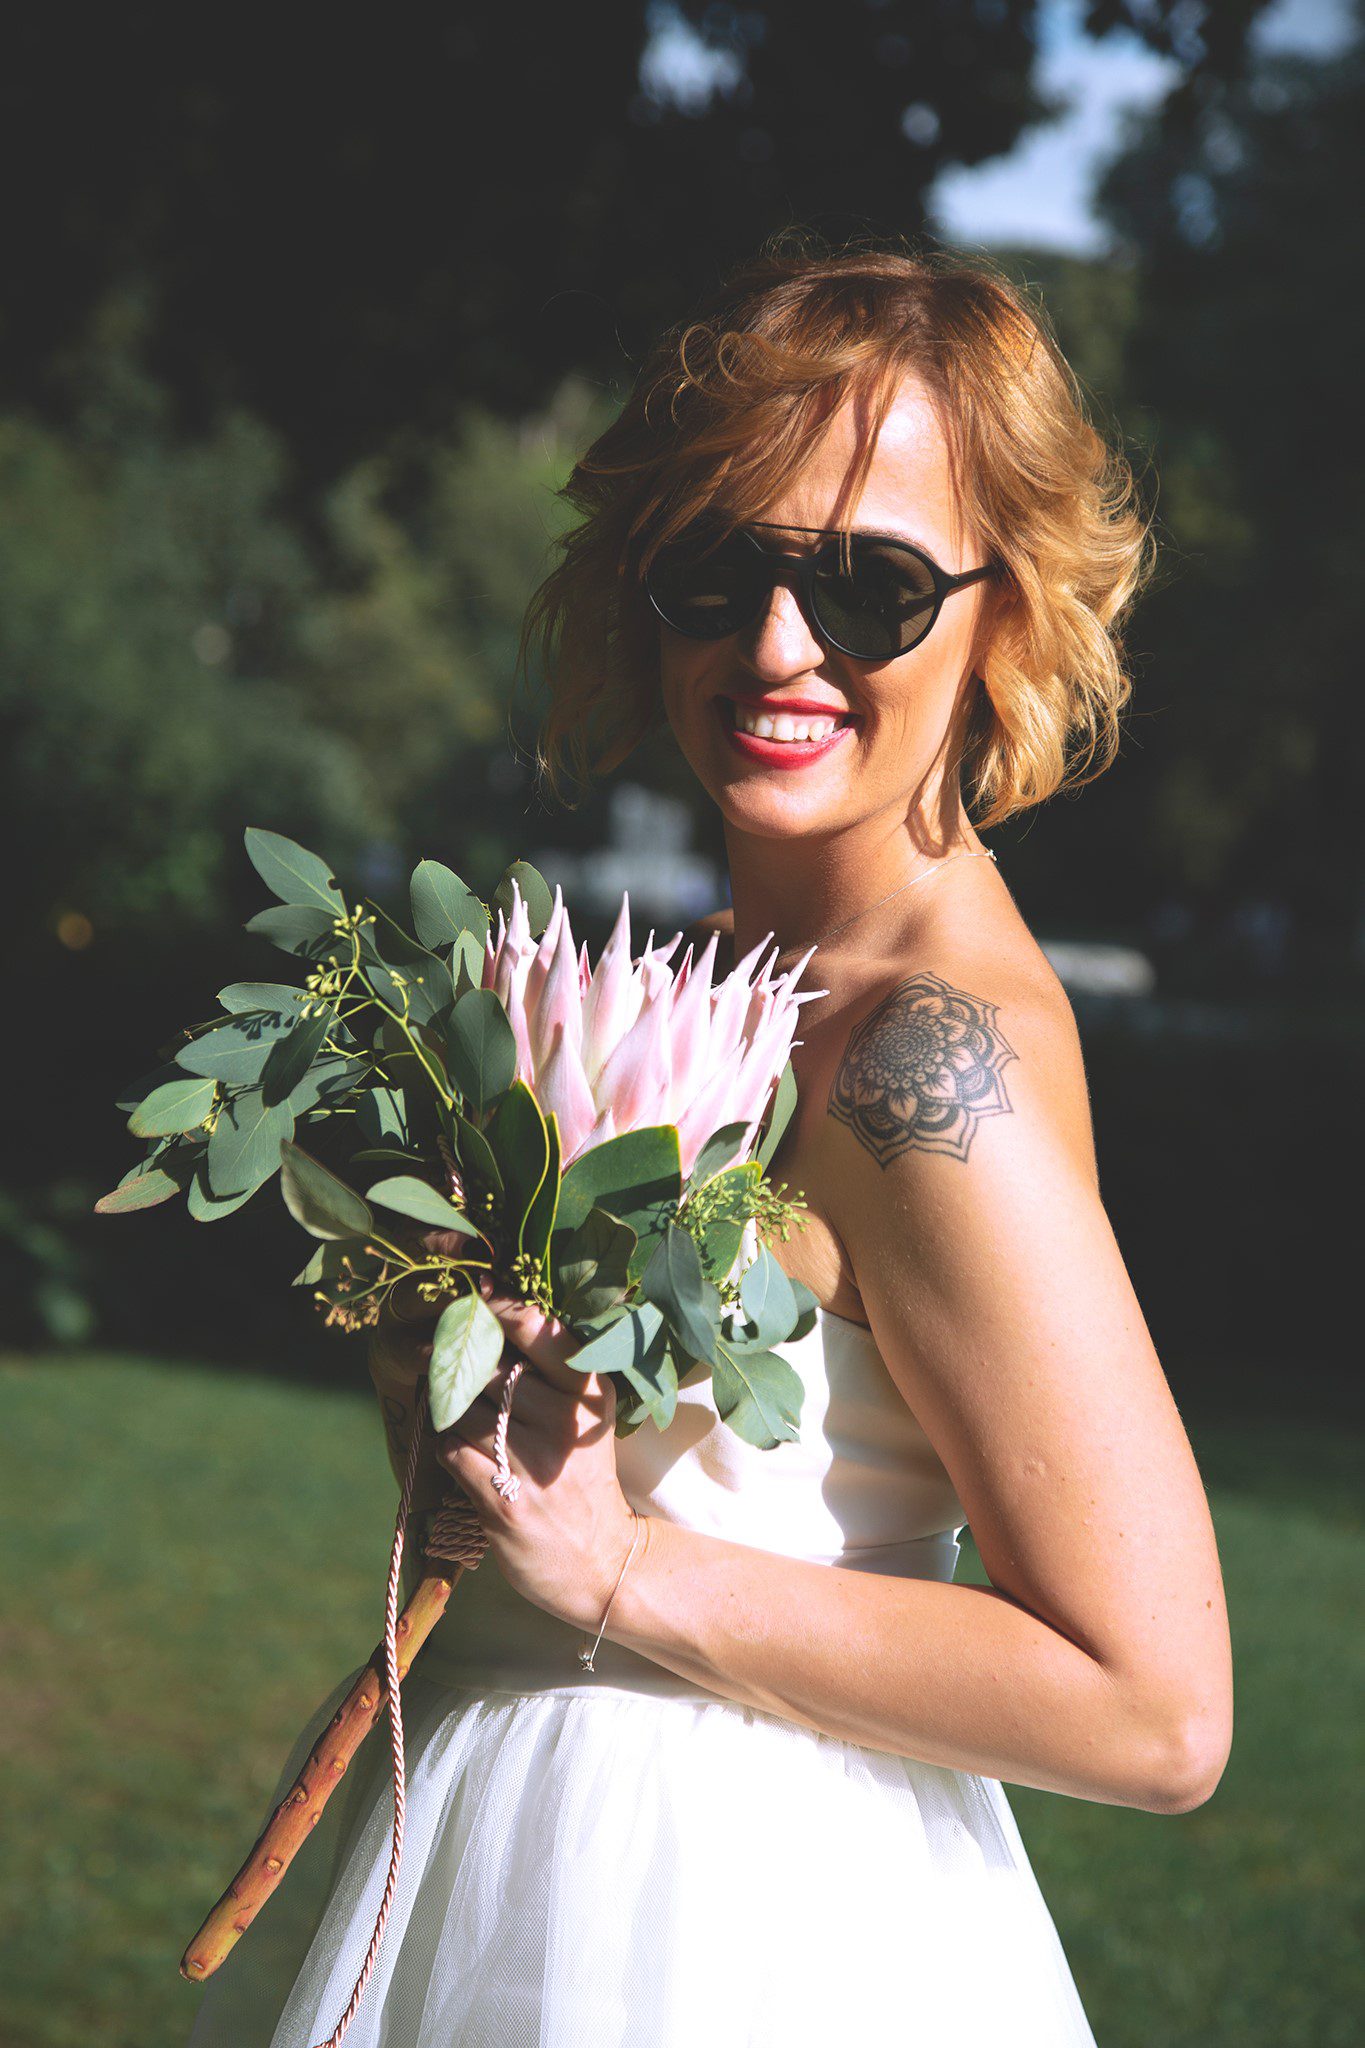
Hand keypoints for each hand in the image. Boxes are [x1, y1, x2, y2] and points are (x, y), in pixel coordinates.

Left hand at [431, 1274, 639, 1632]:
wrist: (599, 1561)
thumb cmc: (584, 1475)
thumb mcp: (588, 1415)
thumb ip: (552, 1367)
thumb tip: (495, 1304)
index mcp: (588, 1390)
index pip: (534, 1327)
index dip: (496, 1307)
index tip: (474, 1297)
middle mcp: (563, 1419)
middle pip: (486, 1368)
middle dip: (461, 1368)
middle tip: (446, 1365)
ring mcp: (532, 1460)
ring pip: (462, 1408)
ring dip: (453, 1414)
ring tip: (468, 1425)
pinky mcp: (501, 1499)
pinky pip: (450, 1450)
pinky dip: (449, 1449)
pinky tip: (467, 1459)